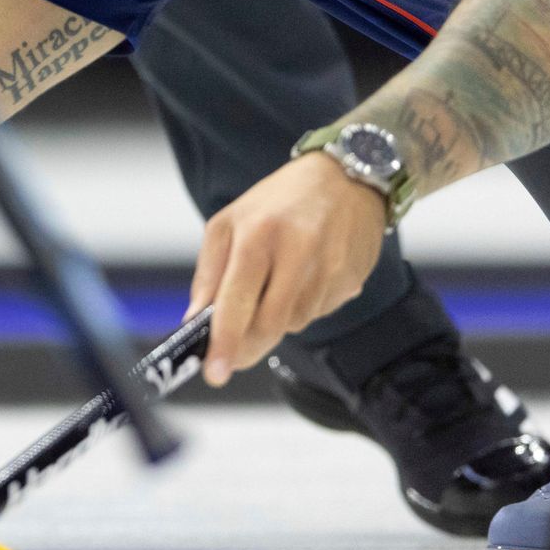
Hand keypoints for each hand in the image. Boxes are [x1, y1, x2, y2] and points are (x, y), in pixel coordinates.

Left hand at [187, 153, 387, 386]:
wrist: (346, 176)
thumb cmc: (278, 201)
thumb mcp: (229, 223)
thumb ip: (210, 274)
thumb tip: (195, 321)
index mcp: (259, 235)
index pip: (237, 301)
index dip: (225, 342)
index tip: (215, 373)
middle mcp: (299, 252)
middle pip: (269, 324)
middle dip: (248, 347)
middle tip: (234, 354)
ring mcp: (331, 268)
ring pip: (295, 323)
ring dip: (277, 320)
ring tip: (277, 284)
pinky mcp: (353, 279)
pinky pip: (319, 312)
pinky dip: (303, 307)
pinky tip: (304, 278)